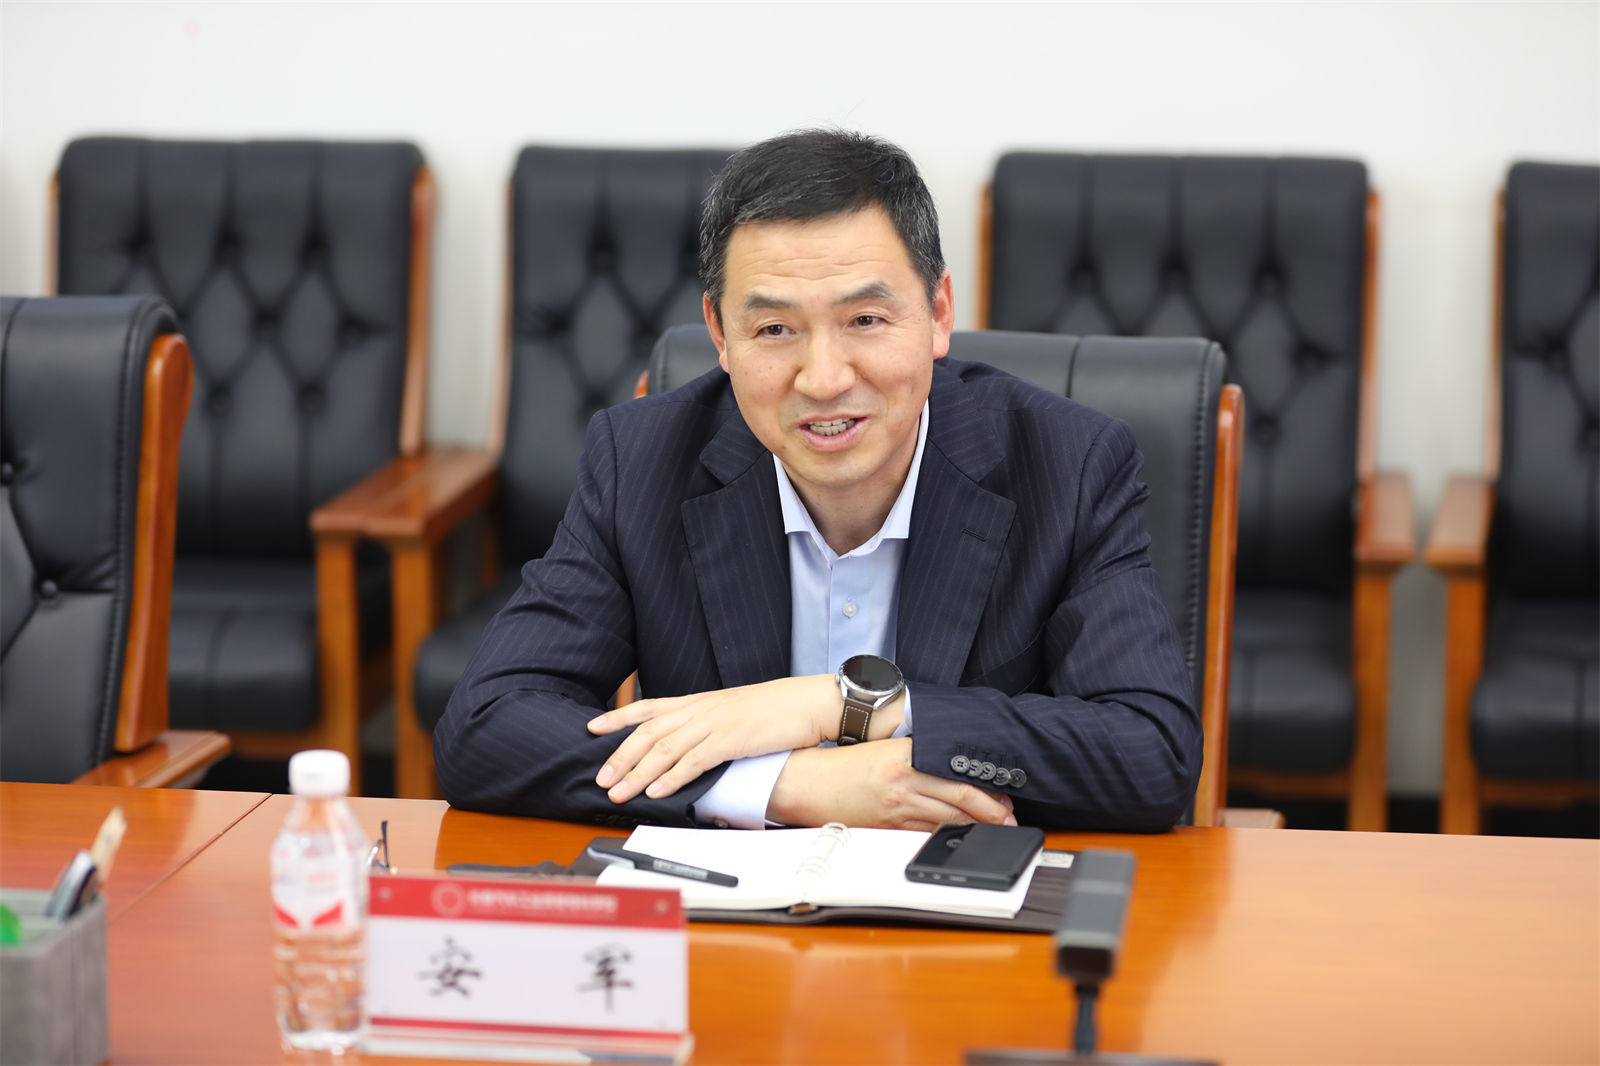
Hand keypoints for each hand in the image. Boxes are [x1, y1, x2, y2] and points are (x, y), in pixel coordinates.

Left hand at [587, 675, 836, 802]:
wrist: (807, 702)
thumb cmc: (775, 709)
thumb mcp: (734, 711)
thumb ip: (708, 723)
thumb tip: (689, 744)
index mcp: (699, 701)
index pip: (649, 707)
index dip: (619, 716)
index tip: (593, 727)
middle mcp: (701, 709)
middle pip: (649, 731)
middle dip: (621, 756)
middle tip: (600, 778)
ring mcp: (715, 722)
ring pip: (665, 748)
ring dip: (638, 773)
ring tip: (619, 792)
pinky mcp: (731, 739)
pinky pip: (694, 761)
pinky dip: (671, 777)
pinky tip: (657, 791)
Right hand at [767, 738, 1016, 830]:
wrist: (807, 783)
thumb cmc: (842, 764)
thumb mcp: (884, 748)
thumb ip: (917, 755)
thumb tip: (951, 766)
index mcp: (905, 756)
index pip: (957, 774)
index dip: (986, 789)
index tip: (1003, 794)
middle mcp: (904, 783)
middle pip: (959, 800)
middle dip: (990, 812)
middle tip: (1009, 817)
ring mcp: (896, 808)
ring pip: (946, 821)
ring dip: (974, 826)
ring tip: (994, 828)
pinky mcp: (888, 827)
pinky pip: (925, 833)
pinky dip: (947, 835)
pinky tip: (960, 836)